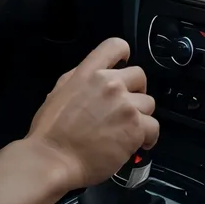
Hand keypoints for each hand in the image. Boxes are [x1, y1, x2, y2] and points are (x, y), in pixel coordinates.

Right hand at [26, 38, 158, 190]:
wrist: (53, 157)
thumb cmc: (50, 131)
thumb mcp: (59, 91)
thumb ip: (80, 79)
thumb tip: (96, 78)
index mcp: (88, 72)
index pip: (116, 45)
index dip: (124, 54)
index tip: (123, 67)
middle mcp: (110, 84)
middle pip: (139, 75)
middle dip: (134, 91)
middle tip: (125, 108)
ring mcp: (124, 105)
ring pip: (148, 103)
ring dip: (140, 116)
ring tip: (127, 130)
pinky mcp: (135, 127)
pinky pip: (153, 127)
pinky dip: (147, 137)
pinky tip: (137, 144)